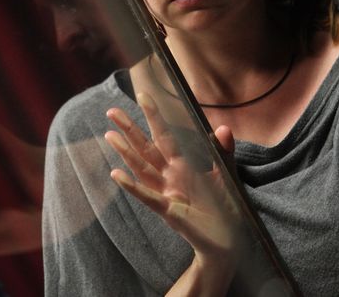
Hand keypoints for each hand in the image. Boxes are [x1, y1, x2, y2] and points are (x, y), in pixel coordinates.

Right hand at [104, 92, 239, 262]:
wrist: (228, 242)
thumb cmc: (224, 210)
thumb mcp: (226, 176)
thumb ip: (223, 152)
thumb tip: (223, 128)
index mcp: (182, 166)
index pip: (164, 136)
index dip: (154, 116)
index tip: (143, 96)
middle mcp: (169, 177)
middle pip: (145, 148)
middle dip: (129, 130)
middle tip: (111, 111)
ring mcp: (166, 193)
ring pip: (141, 168)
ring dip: (126, 152)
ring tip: (110, 135)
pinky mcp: (168, 211)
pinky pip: (148, 196)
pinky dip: (132, 186)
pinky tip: (116, 174)